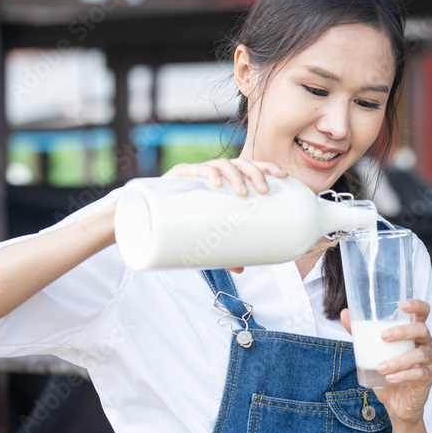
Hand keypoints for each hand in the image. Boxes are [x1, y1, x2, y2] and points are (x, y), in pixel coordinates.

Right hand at [162, 158, 286, 272]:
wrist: (148, 219)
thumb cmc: (183, 223)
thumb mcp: (207, 237)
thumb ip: (223, 250)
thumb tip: (241, 269)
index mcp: (225, 180)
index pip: (251, 166)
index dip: (267, 167)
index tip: (284, 176)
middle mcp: (213, 172)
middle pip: (240, 164)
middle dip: (255, 173)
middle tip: (263, 191)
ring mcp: (196, 172)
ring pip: (222, 164)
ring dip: (235, 175)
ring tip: (242, 192)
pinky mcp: (177, 176)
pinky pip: (195, 169)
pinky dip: (208, 173)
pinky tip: (216, 182)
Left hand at [341, 299, 431, 423]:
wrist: (395, 403)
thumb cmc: (386, 372)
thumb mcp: (372, 351)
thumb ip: (361, 333)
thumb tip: (345, 313)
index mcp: (413, 333)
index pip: (423, 313)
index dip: (417, 306)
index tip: (403, 304)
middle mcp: (424, 343)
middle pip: (422, 330)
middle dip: (403, 331)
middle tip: (384, 336)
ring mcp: (428, 361)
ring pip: (419, 354)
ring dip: (398, 360)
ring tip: (380, 367)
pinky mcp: (428, 378)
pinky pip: (419, 374)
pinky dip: (403, 375)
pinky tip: (390, 378)